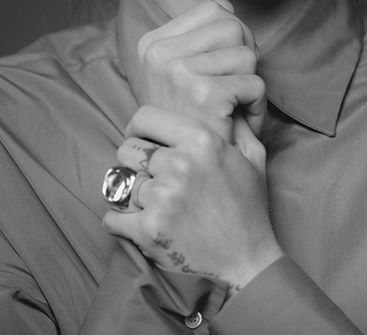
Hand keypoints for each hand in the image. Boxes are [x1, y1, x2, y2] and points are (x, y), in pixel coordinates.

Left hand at [103, 106, 283, 291]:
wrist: (247, 258)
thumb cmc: (248, 206)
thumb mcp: (252, 157)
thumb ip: (238, 127)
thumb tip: (230, 109)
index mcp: (201, 140)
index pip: (145, 117)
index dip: (139, 127)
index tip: (142, 140)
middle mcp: (179, 164)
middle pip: (128, 149)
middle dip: (135, 162)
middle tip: (149, 176)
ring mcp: (162, 197)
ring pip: (122, 183)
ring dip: (131, 193)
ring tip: (149, 202)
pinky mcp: (149, 229)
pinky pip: (113, 217)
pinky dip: (119, 221)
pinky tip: (135, 222)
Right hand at [135, 0, 265, 141]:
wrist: (188, 173)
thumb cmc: (195, 121)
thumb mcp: (185, 72)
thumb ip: (202, 37)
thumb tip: (228, 8)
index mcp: (152, 42)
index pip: (216, 8)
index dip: (232, 37)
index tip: (221, 69)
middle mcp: (158, 52)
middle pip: (233, 25)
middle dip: (245, 56)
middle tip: (233, 90)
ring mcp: (177, 71)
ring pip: (247, 53)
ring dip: (251, 83)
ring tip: (233, 108)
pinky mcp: (203, 93)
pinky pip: (255, 83)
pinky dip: (258, 106)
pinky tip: (239, 122)